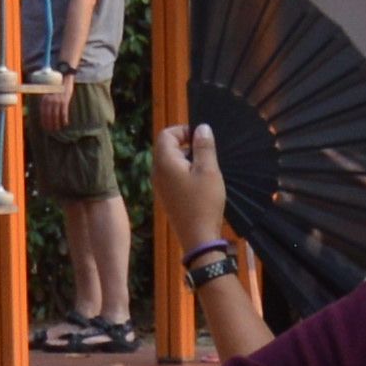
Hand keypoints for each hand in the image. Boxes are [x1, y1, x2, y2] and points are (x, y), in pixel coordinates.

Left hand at [149, 122, 228, 250]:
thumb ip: (204, 147)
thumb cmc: (204, 202)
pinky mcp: (166, 195)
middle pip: (166, 146)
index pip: (166, 134)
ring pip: (170, 161)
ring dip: (187, 157)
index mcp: (164, 163)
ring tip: (206, 165)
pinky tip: (201, 179)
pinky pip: (172, 174)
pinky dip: (185, 170)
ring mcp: (160, 185)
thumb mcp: (209, 171)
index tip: (202, 137)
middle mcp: (157, 172)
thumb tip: (201, 127)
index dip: (183, 130)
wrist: (198, 238)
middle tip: (206, 150)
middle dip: (186, 143)